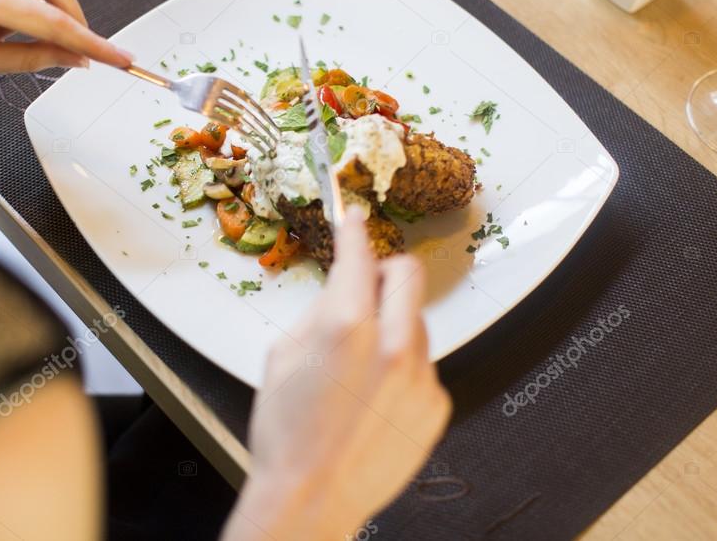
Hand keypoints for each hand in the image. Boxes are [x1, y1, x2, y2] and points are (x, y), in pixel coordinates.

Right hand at [224, 207, 451, 539]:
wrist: (311, 497)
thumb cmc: (286, 434)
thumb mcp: (282, 356)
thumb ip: (318, 312)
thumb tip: (340, 286)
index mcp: (346, 325)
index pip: (359, 254)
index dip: (354, 229)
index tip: (355, 219)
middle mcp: (393, 344)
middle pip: (407, 274)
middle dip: (385, 270)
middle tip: (364, 286)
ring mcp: (420, 375)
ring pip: (416, 322)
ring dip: (393, 326)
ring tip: (360, 366)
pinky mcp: (435, 404)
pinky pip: (424, 365)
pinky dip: (403, 368)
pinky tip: (374, 397)